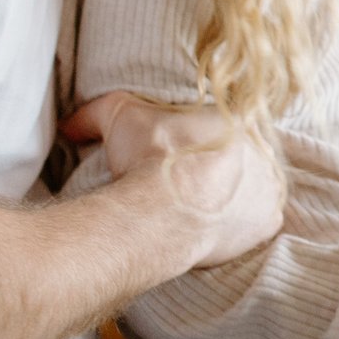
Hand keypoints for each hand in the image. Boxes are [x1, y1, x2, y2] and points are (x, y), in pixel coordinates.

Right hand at [62, 92, 283, 269]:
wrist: (162, 211)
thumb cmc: (147, 160)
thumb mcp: (119, 117)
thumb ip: (95, 113)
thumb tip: (69, 125)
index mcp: (238, 117)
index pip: (229, 122)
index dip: (207, 138)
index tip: (187, 151)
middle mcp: (264, 150)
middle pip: (245, 155)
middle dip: (220, 167)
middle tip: (191, 180)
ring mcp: (270, 187)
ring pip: (255, 188)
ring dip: (235, 194)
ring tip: (203, 204)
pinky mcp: (269, 221)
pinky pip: (262, 221)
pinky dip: (244, 225)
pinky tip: (219, 225)